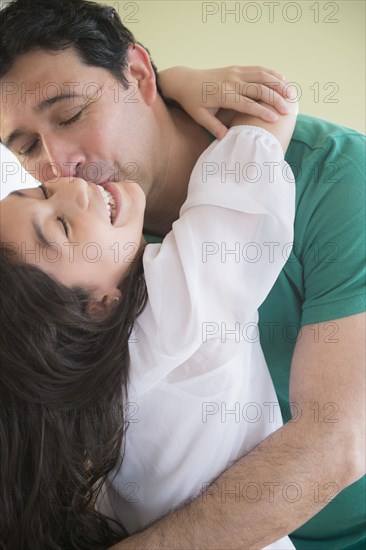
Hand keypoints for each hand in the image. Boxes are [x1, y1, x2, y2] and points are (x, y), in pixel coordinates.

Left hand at [158, 65, 296, 139]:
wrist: (184, 80)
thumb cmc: (192, 102)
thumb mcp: (199, 117)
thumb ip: (213, 127)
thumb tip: (226, 139)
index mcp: (222, 95)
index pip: (246, 104)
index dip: (262, 111)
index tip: (275, 119)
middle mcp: (231, 82)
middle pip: (259, 88)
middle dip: (275, 99)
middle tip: (288, 110)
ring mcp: (235, 72)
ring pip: (262, 75)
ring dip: (278, 84)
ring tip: (292, 93)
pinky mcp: (236, 68)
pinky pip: (257, 69)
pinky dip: (271, 73)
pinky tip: (282, 80)